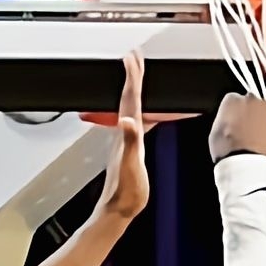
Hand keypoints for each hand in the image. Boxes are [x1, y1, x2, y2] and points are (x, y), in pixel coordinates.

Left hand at [95, 52, 149, 224]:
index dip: (132, 77)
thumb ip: (130, 140)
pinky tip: (147, 114)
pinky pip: (139, 123)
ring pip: (132, 108)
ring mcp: (126, 140)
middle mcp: (124, 132)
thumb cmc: (125, 190)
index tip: (133, 57)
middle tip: (134, 57)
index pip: (130, 99)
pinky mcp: (131, 149)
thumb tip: (127, 120)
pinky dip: (143, 112)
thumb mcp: (130, 163)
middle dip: (132, 76)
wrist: (118, 208)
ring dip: (135, 90)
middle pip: (129, 97)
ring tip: (138, 76)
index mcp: (127, 132)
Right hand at [209, 90, 265, 164]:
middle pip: (252, 102)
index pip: (235, 100)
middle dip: (252, 113)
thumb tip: (231, 122)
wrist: (243, 161)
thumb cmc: (226, 150)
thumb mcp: (216, 130)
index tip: (237, 124)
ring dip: (265, 119)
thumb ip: (226, 119)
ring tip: (261, 137)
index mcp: (231, 100)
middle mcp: (250, 98)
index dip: (236, 113)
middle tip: (250, 130)